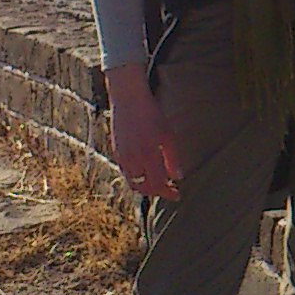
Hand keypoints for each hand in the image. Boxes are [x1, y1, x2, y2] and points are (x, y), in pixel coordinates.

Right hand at [108, 68, 181, 200]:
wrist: (128, 99)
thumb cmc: (152, 114)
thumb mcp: (168, 135)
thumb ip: (173, 158)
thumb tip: (178, 177)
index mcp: (147, 156)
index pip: (157, 184)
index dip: (168, 193)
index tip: (178, 195)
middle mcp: (132, 160)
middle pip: (143, 188)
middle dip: (157, 192)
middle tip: (169, 191)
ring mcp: (122, 157)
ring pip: (132, 182)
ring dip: (145, 187)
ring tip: (158, 184)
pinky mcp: (116, 152)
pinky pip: (125, 172)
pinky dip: (136, 178)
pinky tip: (146, 172)